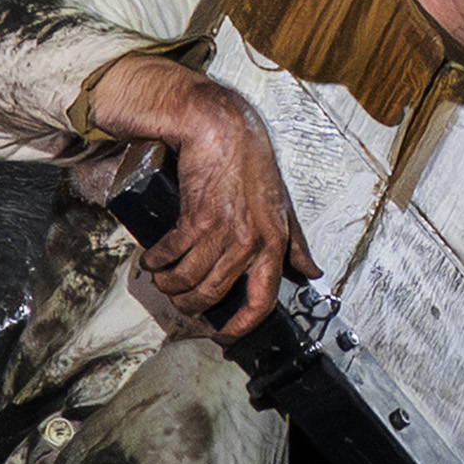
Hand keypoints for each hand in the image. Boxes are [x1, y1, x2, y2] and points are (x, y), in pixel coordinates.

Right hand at [71, 53, 291, 331]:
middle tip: (179, 300)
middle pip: (214, 294)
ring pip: (190, 278)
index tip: (224, 336)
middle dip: (190, 304)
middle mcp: (252, 241)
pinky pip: (172, 253)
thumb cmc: (250, 165)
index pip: (264, 300)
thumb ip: (295, 242)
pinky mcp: (198, 216)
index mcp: (275, 244)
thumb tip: (311, 272)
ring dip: (169, 283)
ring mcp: (225, 230)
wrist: (222, 128)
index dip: (242, 325)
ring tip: (161, 277)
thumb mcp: (282, 206)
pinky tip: (153, 257)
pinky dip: (158, 260)